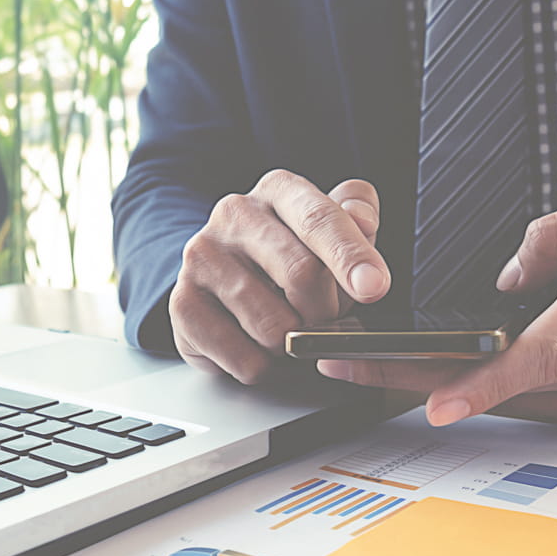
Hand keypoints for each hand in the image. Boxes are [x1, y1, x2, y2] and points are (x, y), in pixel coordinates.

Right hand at [170, 169, 390, 383]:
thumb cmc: (291, 259)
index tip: (374, 287)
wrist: (225, 286)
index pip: (319, 218)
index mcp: (278, 189)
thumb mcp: (333, 233)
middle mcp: (234, 213)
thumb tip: (362, 218)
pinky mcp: (182, 304)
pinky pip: (245, 358)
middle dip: (326, 311)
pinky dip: (265, 366)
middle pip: (300, 273)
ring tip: (287, 329)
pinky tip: (257, 345)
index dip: (351, 256)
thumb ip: (356, 216)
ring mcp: (201, 257)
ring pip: (273, 325)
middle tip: (325, 319)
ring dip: (294, 344)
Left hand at [318, 189, 556, 431]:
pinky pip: (525, 404)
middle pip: (494, 381)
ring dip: (431, 383)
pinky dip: (477, 392)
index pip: (539, 352)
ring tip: (363, 363)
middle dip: (410, 375)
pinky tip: (428, 376)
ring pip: (501, 399)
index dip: (483, 381)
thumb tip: (507, 273)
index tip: (434, 401)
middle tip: (344, 363)